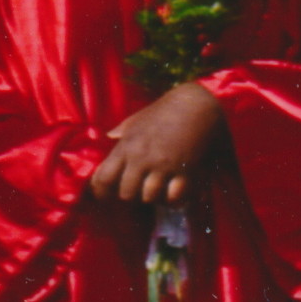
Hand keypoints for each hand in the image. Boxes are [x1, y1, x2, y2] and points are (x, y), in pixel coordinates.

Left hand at [94, 82, 226, 207]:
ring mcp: (164, 166)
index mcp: (127, 146)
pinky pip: (174, 198)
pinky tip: (175, 190)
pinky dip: (173, 198)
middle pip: (126, 194)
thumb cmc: (167, 109)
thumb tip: (110, 136)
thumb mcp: (139, 118)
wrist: (199, 103)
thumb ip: (122, 130)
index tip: (106, 194)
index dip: (101, 191)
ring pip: (149, 198)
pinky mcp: (185, 171)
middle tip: (139, 188)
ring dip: (154, 196)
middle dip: (131, 194)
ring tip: (159, 189)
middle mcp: (142, 158)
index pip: (103, 179)